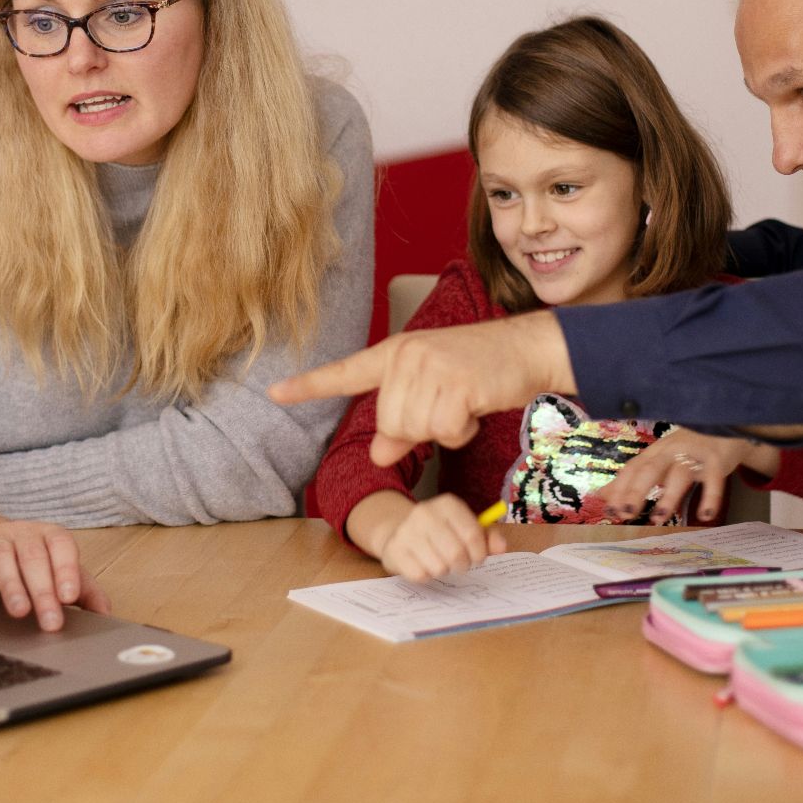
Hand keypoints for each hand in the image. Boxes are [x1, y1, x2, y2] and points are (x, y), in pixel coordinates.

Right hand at [0, 518, 109, 630]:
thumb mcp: (59, 570)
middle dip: (43, 591)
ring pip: (3, 556)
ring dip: (12, 585)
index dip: (66, 570)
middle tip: (51, 622)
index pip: (63, 547)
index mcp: (52, 536)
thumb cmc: (30, 559)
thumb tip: (105, 614)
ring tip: (20, 612)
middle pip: (34, 557)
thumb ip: (85, 590)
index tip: (70, 597)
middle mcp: (25, 533)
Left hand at [269, 312, 574, 466]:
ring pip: (414, 429)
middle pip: (390, 423)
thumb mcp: (435, 394)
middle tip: (449, 405)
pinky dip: (462, 431)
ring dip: (444, 430)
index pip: (345, 373)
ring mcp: (429, 365)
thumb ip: (403, 424)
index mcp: (395, 353)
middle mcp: (406, 354)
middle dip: (420, 430)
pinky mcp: (455, 380)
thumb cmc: (481, 372)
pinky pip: (444, 430)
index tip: (274, 393)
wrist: (528, 347)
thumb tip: (377, 455)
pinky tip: (475, 406)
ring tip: (464, 403)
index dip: (308, 387)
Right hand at [378, 496, 506, 582]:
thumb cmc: (441, 532)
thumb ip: (488, 537)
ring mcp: (407, 531)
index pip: (473, 535)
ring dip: (444, 570)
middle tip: (459, 564)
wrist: (400, 531)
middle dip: (462, 565)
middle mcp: (425, 513)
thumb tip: (501, 547)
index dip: (480, 553)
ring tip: (439, 561)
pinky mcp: (394, 550)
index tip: (477, 557)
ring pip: (439, 567)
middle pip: (456, 554)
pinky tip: (423, 564)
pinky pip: (421, 575)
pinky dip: (426, 575)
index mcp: (447, 504)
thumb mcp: (465, 527)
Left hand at [598, 429, 774, 524]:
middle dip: (636, 491)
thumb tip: (602, 495)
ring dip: (668, 497)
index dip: (620, 489)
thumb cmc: (686, 450)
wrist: (726, 426)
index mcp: (655, 452)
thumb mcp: (658, 461)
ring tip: (657, 519)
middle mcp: (672, 451)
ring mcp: (695, 455)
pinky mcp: (717, 460)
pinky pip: (714, 480)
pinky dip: (710, 498)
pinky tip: (705, 516)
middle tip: (626, 514)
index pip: (632, 469)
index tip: (609, 511)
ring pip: (679, 474)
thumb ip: (632, 478)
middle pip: (650, 469)